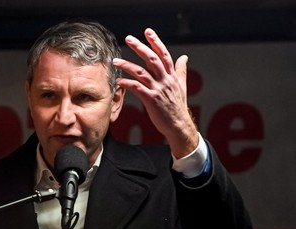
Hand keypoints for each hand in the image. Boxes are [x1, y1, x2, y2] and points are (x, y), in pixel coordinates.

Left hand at [112, 28, 197, 158]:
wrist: (178, 124)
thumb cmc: (177, 106)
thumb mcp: (181, 85)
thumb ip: (180, 70)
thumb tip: (184, 57)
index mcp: (172, 75)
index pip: (164, 54)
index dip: (156, 42)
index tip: (147, 31)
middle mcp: (166, 80)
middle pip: (152, 59)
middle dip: (140, 47)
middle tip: (128, 39)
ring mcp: (158, 89)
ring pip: (142, 72)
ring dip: (127, 65)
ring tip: (115, 61)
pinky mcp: (152, 100)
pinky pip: (137, 88)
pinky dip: (127, 83)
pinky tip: (119, 81)